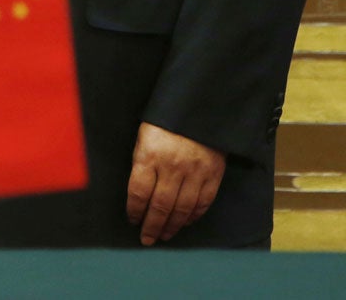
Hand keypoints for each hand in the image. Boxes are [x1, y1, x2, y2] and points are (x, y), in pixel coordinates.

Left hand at [126, 122, 223, 245]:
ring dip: (172, 226)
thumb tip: (137, 194)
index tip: (132, 220)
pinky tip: (185, 222)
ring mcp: (195, 172)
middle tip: (147, 238)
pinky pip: (203, 202)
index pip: (139, 192)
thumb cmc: (165, 122)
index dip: (135, 210)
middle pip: (160, 206)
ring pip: (182, 209)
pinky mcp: (213, 174)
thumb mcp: (143, 137)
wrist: (199, 107)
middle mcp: (173, 167)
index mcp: (150, 155)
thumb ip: (141, 163)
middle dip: (152, 226)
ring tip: (164, 235)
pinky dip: (193, 216)